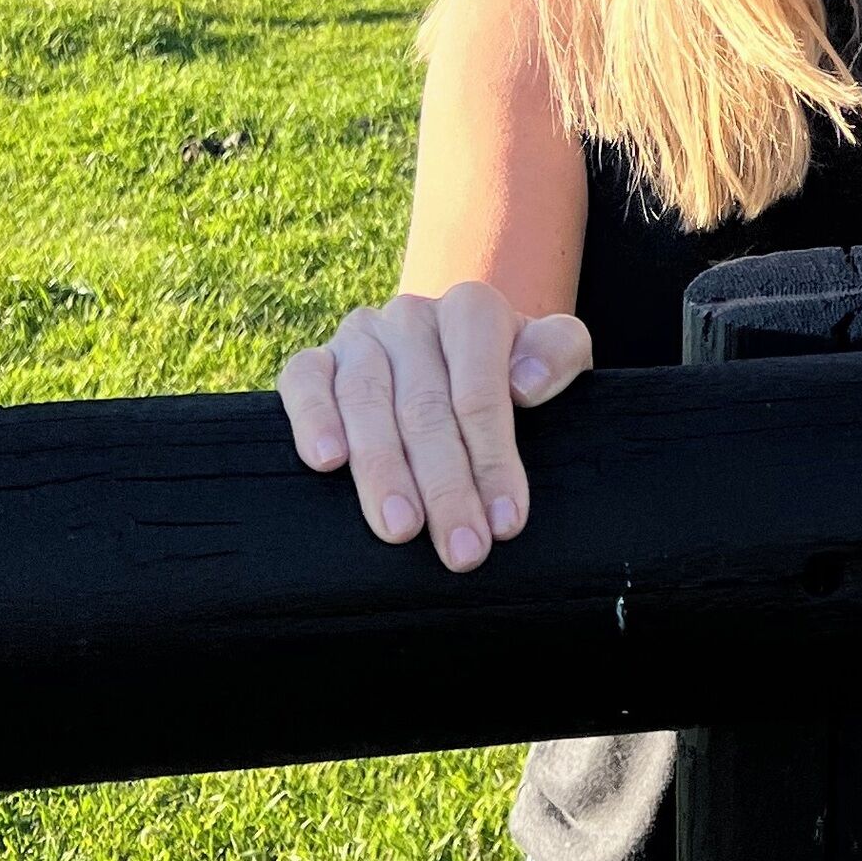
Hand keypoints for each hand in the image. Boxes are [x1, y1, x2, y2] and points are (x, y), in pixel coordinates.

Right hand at [278, 280, 591, 571]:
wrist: (459, 359)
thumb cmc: (514, 371)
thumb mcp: (555, 354)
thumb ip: (557, 353)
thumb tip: (525, 385)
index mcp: (472, 310)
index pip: (480, 390)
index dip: (493, 459)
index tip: (506, 521)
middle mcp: (413, 317)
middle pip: (424, 407)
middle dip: (446, 486)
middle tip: (462, 550)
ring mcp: (360, 336)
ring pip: (365, 400)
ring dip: (382, 471)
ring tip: (401, 529)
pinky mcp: (314, 359)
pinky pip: (304, 382)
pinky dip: (312, 419)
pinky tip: (327, 462)